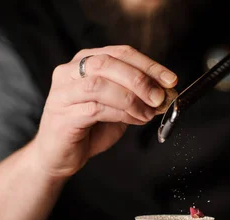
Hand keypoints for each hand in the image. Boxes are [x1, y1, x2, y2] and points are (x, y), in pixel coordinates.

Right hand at [31, 45, 177, 178]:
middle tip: (159, 97)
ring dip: (132, 99)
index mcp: (84, 61)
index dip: (149, 65)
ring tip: (147, 113)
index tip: (170, 79)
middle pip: (109, 63)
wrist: (58, 156)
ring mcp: (63, 92)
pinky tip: (134, 120)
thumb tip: (163, 93)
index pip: (120, 53)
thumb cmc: (87, 129)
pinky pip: (96, 109)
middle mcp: (70, 71)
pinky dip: (121, 114)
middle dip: (140, 80)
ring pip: (101, 85)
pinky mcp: (63, 115)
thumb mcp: (117, 107)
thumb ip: (136, 97)